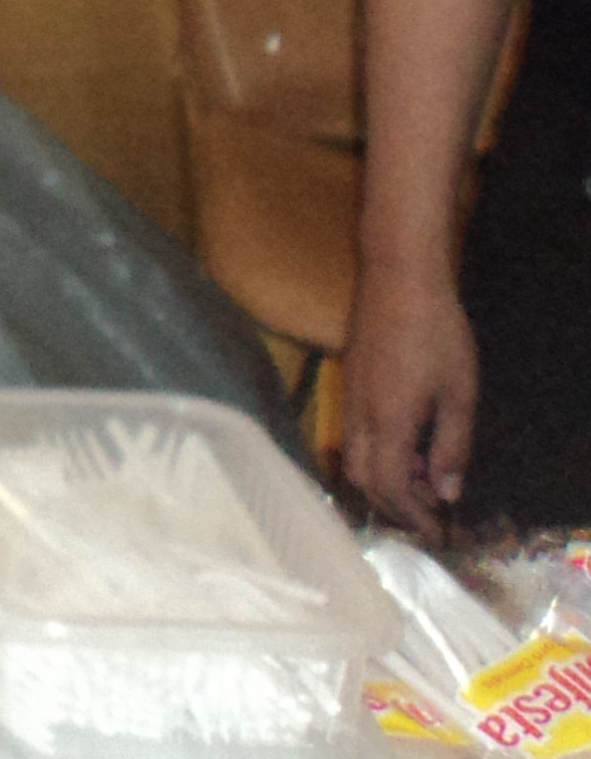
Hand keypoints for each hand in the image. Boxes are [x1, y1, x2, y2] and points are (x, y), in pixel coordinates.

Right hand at [345, 259, 481, 537]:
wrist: (397, 277)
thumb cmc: (436, 332)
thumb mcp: (460, 392)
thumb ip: (453, 446)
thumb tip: (446, 492)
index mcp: (387, 421)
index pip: (391, 487)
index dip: (413, 517)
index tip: (438, 533)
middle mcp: (359, 415)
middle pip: (364, 479)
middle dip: (395, 506)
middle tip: (431, 514)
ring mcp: (349, 397)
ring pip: (356, 458)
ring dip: (388, 481)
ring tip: (426, 480)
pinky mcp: (350, 382)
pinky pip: (357, 436)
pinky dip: (381, 456)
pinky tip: (411, 446)